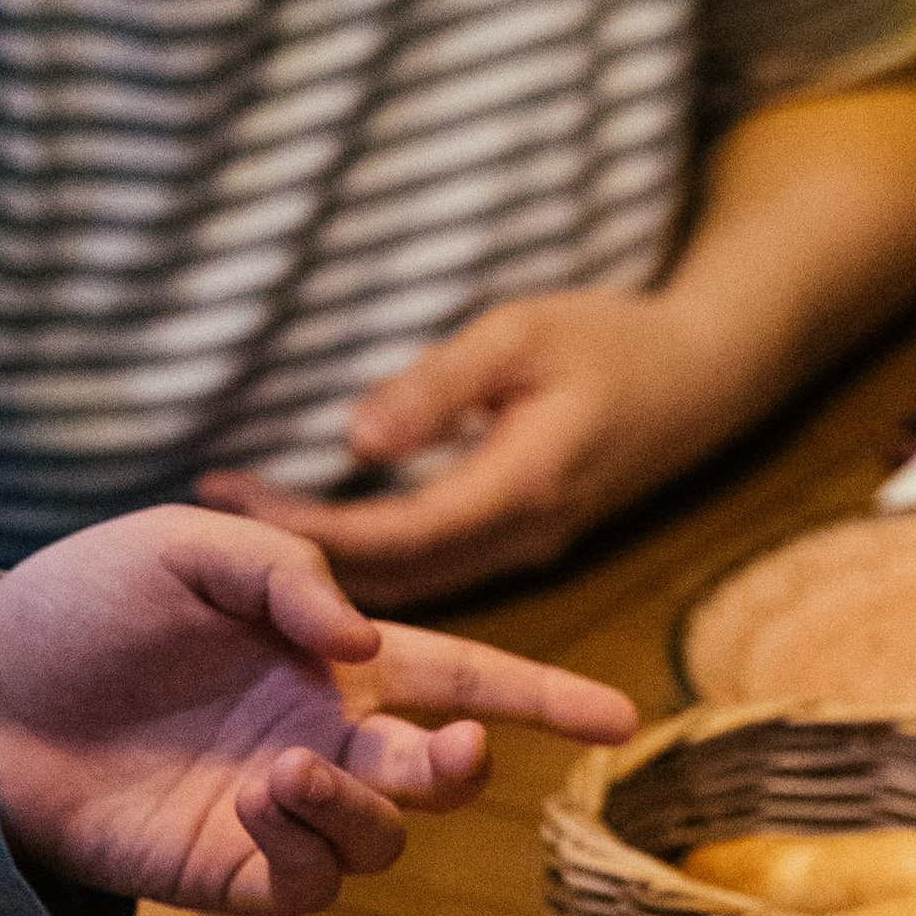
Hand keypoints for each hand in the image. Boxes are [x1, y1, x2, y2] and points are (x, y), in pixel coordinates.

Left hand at [0, 509, 635, 915]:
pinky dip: (303, 844)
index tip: (619, 718)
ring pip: (387, 838)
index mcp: (334, 662)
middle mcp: (328, 739)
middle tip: (446, 754)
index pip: (465, 680)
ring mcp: (287, 811)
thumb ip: (285, 573)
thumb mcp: (182, 548)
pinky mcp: (239, 871)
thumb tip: (363, 646)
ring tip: (280, 772)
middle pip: (443, 774)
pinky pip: (314, 881)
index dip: (542, 699)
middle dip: (461, 767)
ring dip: (360, 808)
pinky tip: (251, 802)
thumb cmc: (79, 606)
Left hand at [200, 287, 745, 609]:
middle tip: (205, 517)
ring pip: (413, 582)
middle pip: (391, 576)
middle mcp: (522, 538)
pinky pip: (436, 567)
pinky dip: (372, 555)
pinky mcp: (525, 539)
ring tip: (247, 524)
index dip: (303, 528)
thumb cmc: (616, 338)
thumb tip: (352, 441)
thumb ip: (439, 386)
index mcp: (519, 490)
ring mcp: (527, 547)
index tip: (224, 497)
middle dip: (298, 555)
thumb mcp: (522, 333)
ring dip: (330, 562)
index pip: (389, 535)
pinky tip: (318, 530)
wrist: (710, 380)